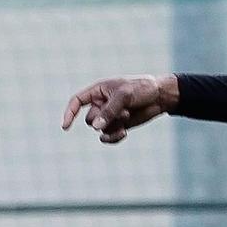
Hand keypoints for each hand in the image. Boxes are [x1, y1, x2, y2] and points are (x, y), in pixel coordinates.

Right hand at [62, 74, 176, 143]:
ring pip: (100, 129)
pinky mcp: (119, 125)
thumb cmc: (142, 89)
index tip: (65, 127)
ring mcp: (109, 116)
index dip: (69, 113)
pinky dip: (113, 138)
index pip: (76, 101)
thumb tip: (96, 127)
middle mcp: (101, 104)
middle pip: (90, 120)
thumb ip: (110, 111)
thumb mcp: (125, 96)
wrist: (160, 96)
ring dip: (112, 126)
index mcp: (98, 91)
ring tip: (128, 115)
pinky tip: (123, 134)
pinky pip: (108, 137)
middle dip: (104, 119)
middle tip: (123, 110)